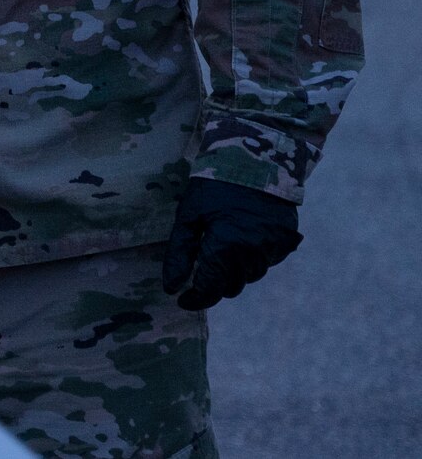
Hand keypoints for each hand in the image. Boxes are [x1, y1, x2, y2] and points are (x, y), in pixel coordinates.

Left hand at [161, 178, 302, 310]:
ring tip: (222, 245)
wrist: (255, 159)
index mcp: (226, 247)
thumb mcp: (188, 217)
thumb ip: (179, 254)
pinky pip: (267, 261)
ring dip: (234, 270)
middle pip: (232, 286)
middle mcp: (254, 253)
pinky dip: (252, 257)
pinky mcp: (287, 241)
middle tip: (201, 264)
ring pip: (250, 275)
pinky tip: (242, 237)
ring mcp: (274, 248)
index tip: (182, 299)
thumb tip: (171, 287)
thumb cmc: (213, 186)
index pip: (211, 288)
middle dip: (214, 281)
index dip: (195, 299)